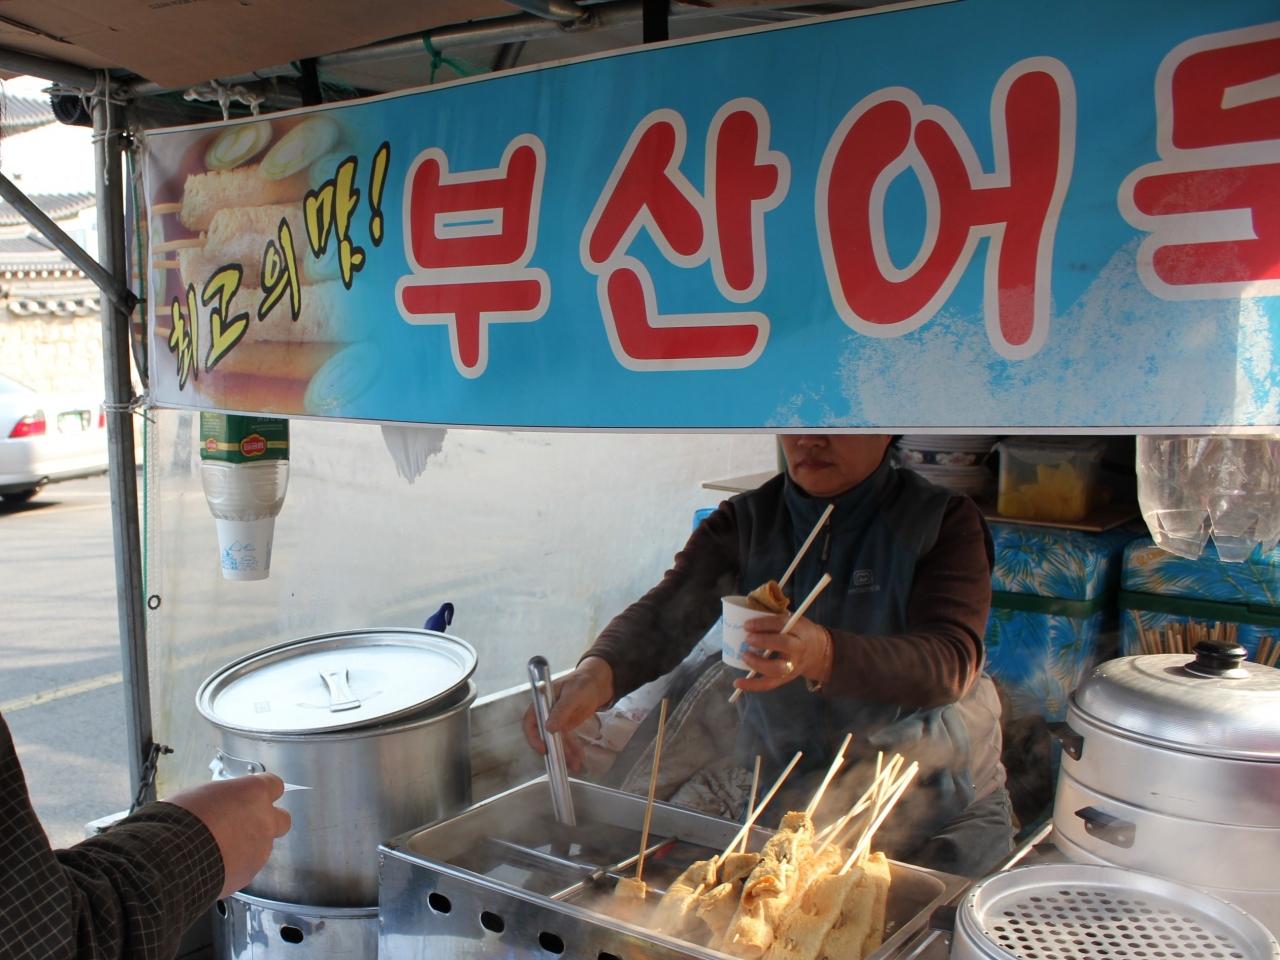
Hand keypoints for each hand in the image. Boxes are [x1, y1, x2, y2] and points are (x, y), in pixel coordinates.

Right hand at [168, 773, 291, 897]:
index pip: (274, 785)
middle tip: (244, 826)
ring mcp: (260, 848)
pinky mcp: (249, 873)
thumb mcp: (199, 795)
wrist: (172, 860)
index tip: (252, 797)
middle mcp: (264, 819)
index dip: (262, 792)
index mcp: (253, 793)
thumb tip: (221, 805)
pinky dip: (236, 866)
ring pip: (264, 846)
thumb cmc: (180, 822)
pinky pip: (247, 866)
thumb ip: (222, 799)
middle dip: (267, 822)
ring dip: (248, 846)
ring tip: (218, 849)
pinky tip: (214, 865)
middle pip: (281, 819)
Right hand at [521, 656, 613, 773]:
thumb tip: (549, 728)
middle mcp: (546, 713)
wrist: (597, 683)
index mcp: (542, 702)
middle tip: (561, 761)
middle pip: (543, 735)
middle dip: (552, 750)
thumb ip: (561, 710)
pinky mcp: (565, 726)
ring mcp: (555, 720)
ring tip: (575, 765)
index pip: (530, 721)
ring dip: (564, 753)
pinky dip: (571, 750)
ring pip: (555, 741)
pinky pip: (566, 740)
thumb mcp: (573, 694)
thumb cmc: (582, 683)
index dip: (533, 737)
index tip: (543, 748)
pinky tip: (578, 758)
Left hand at [735, 614, 831, 693]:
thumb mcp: (793, 620)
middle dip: (764, 641)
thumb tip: (747, 620)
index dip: (764, 623)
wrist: (819, 652)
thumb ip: (775, 620)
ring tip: (744, 655)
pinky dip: (753, 685)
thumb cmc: (799, 632)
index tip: (747, 624)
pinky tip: (738, 683)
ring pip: (777, 668)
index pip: (782, 624)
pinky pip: (770, 684)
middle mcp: (798, 648)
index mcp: (800, 629)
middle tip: (748, 639)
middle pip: (784, 644)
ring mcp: (793, 665)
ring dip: (758, 663)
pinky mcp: (786, 678)